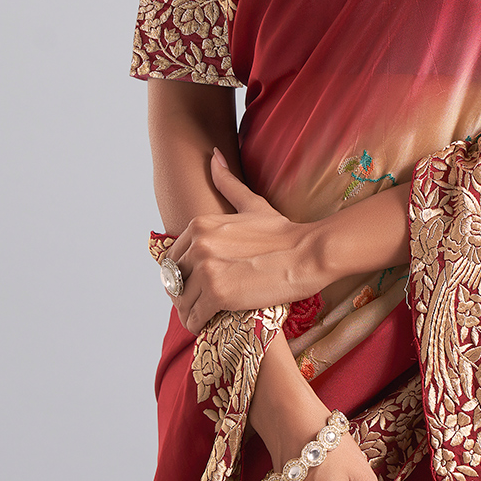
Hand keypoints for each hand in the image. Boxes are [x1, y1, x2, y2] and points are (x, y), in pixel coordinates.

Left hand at [167, 150, 321, 334]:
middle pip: (173, 280)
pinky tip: (211, 323)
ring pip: (181, 301)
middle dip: (183, 294)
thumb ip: (228, 183)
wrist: (308, 254)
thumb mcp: (252, 205)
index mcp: (201, 224)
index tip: (198, 284)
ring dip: (190, 312)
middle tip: (202, 302)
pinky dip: (198, 325)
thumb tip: (213, 155)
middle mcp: (199, 244)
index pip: (171, 258)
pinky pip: (193, 317)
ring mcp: (206, 268)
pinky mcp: (217, 293)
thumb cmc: (284, 233)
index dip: (182, 275)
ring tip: (207, 315)